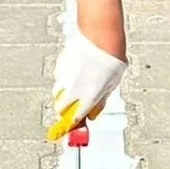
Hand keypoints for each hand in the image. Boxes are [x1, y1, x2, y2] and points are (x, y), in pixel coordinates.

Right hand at [48, 0, 128, 140]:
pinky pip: (60, 77)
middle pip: (61, 109)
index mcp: (88, 97)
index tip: (73, 133)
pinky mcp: (61, 65)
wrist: (101, 35)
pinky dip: (65, 79)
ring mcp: (65, 77)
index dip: (74, 128)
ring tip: (79, 86)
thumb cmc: (111, 58)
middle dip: (65, 111)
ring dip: (65, 95)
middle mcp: (74, 89)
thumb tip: (94, 112)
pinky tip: (77, 71)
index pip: (76, 120)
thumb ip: (101, 100)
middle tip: (74, 108)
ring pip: (58, 93)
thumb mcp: (112, 84)